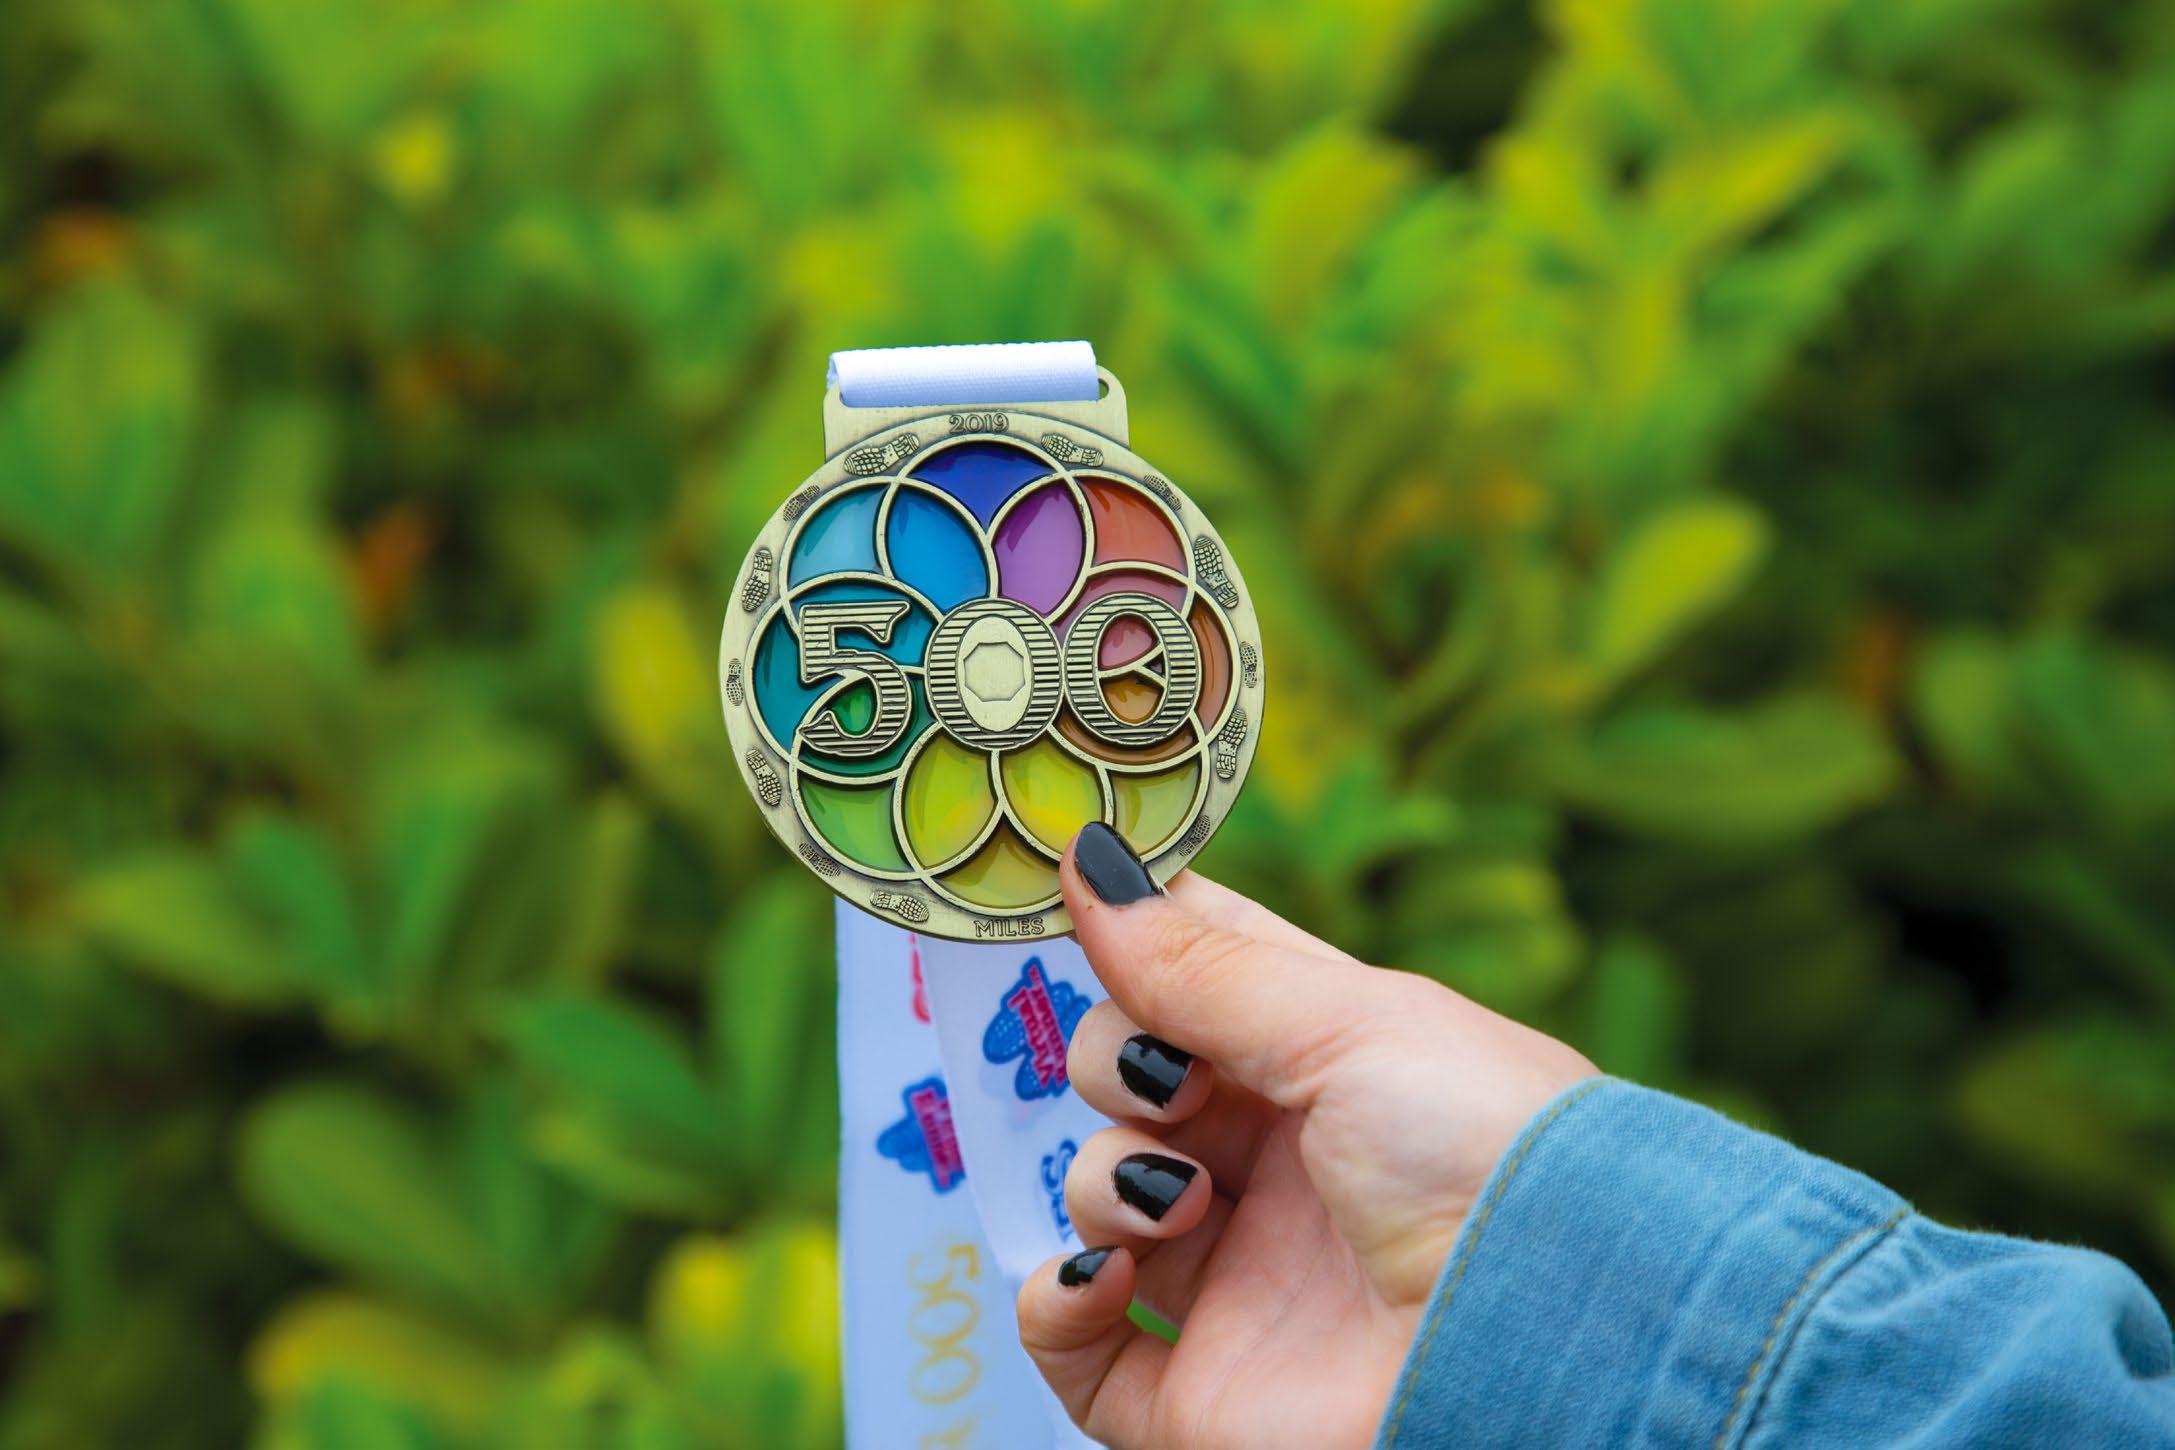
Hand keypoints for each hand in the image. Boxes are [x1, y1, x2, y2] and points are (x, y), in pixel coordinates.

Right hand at [1017, 823, 1595, 1448]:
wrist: (1548, 1340)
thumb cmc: (1488, 1153)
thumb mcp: (1349, 1023)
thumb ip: (1204, 963)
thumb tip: (1091, 867)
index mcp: (1332, 1063)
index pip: (1205, 979)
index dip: (1139, 941)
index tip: (1080, 894)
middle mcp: (1281, 1167)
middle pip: (1135, 1079)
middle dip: (1123, 1062)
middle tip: (1172, 1082)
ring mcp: (1237, 1280)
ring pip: (1101, 1191)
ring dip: (1107, 1176)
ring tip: (1182, 1197)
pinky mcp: (1198, 1391)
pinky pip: (1074, 1340)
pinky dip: (1058, 1298)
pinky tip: (1107, 1271)